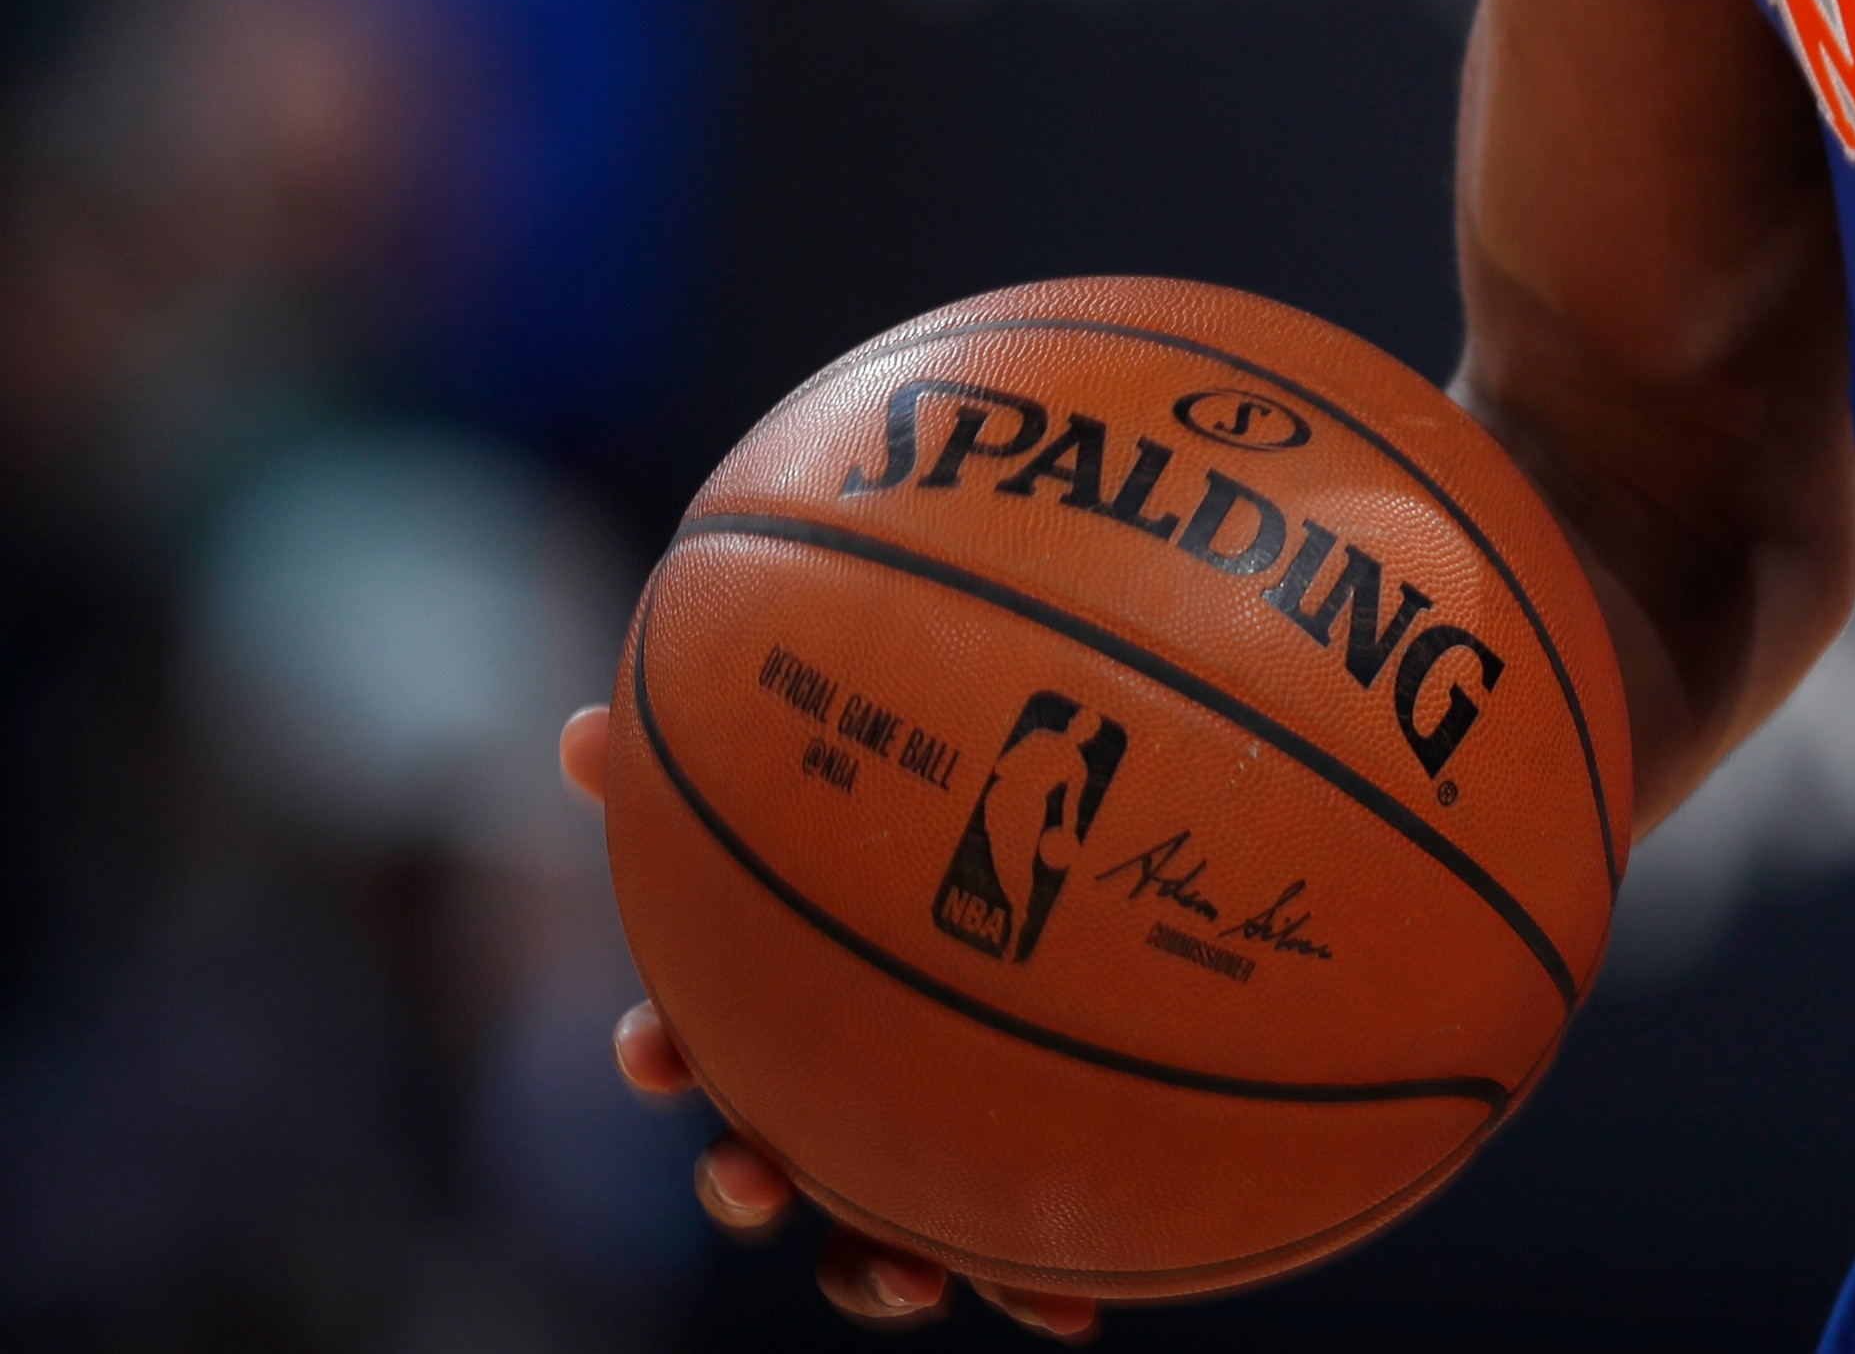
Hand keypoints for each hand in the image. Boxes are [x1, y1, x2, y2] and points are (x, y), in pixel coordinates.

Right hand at [557, 707, 1103, 1337]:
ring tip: (907, 1278)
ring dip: (872, 1272)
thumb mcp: (858, 769)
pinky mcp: (1023, 1188)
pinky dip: (1033, 1290)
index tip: (649, 1049)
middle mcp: (843, 1087)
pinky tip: (1071, 1317)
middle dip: (741, 1180)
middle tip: (745, 1172)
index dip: (660, 1047)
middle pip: (763, 1158)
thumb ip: (733, 761)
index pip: (691, 1035)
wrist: (1104, 892)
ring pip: (874, 1239)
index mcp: (792, 1002)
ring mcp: (926, 1145)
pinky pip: (1018, 1256)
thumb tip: (578, 732)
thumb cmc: (958, 821)